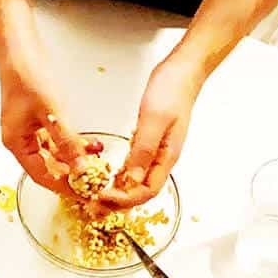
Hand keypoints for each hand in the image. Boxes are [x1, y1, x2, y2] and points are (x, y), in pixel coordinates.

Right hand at [0, 54, 102, 193]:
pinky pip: (57, 139)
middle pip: (48, 167)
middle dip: (72, 174)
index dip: (64, 187)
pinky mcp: (38, 119)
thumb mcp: (52, 113)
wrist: (20, 49)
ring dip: (75, 158)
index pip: (41, 176)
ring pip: (55, 154)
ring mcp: (29, 130)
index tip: (84, 193)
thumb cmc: (27, 75)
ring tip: (98, 162)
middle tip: (95, 181)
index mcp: (16, 143)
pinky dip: (73, 143)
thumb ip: (67, 142)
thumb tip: (80, 168)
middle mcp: (20, 140)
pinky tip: (90, 144)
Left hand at [102, 52, 202, 208]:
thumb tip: (132, 179)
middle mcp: (162, 158)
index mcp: (167, 156)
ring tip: (97, 197)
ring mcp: (156, 151)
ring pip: (137, 182)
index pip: (147, 191)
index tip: (103, 197)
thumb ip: (144, 150)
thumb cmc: (172, 90)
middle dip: (118, 203)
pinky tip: (109, 177)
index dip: (125, 200)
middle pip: (141, 192)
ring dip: (118, 192)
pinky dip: (121, 176)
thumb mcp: (154, 119)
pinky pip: (135, 167)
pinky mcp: (149, 142)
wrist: (182, 72)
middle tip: (94, 205)